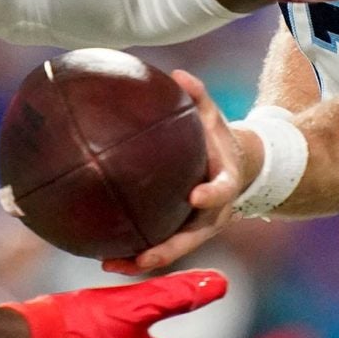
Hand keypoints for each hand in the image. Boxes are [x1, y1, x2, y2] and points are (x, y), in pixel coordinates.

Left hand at [105, 71, 255, 275]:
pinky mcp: (180, 234)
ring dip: (141, 260)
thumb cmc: (217, 140)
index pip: (221, 192)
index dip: (210, 197)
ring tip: (110, 263)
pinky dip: (133, 251)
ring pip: (170, 250)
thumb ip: (200, 97)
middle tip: (143, 256)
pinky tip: (103, 253)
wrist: (235, 168)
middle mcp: (211, 215)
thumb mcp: (214, 118)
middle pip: (191, 239)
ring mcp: (196, 229)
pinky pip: (157, 245)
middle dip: (167, 250)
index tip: (194, 197)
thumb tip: (178, 74)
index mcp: (224, 186)